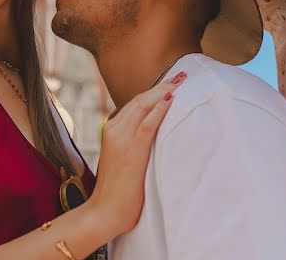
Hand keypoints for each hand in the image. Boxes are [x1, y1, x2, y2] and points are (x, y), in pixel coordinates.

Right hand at [87, 71, 186, 236]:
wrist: (104, 210)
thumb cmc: (116, 190)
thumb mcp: (122, 159)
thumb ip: (132, 143)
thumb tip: (150, 136)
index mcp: (111, 129)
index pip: (135, 103)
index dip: (154, 91)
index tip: (170, 82)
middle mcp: (115, 129)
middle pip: (141, 100)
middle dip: (162, 86)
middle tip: (181, 75)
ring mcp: (121, 139)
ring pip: (143, 107)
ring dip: (163, 92)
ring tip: (180, 81)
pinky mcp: (131, 151)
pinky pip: (147, 125)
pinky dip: (158, 110)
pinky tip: (170, 100)